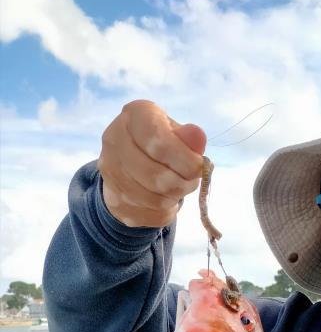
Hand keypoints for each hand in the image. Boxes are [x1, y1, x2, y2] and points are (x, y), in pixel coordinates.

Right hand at [98, 100, 206, 227]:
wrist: (130, 164)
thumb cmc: (160, 142)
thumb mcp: (176, 132)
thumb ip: (189, 137)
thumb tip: (198, 138)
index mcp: (133, 117)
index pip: (159, 143)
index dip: (186, 160)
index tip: (199, 166)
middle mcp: (114, 142)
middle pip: (156, 176)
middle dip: (184, 183)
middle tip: (192, 180)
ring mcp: (111, 175)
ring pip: (154, 200)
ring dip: (176, 197)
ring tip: (179, 187)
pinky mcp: (115, 202)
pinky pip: (152, 215)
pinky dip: (167, 211)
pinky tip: (166, 199)